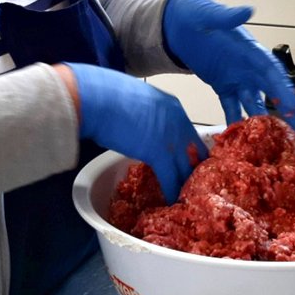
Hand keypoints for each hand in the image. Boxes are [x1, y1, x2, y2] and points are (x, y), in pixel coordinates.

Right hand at [64, 62, 207, 202]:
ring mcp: (171, 138)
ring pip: (187, 168)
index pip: (191, 134)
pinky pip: (170, 178)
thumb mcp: (139, 97)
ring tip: (185, 196)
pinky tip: (171, 201)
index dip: (190, 151)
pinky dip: (172, 192)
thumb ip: (148, 112)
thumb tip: (143, 123)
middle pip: (195, 152)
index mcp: (173, 107)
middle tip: (192, 183)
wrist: (98, 98)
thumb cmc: (108, 93)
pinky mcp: (158, 154)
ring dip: (185, 183)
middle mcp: (178, 122)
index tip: (188, 161)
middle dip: (194, 168)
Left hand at [162, 0, 294, 135]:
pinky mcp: (222, 87)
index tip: (294, 108)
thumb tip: (247, 10)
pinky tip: (241, 140)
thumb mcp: (208, 14)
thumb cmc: (195, 15)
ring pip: (256, 104)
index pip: (272, 72)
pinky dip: (235, 123)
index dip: (284, 90)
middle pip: (273, 93)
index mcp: (250, 50)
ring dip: (266, 123)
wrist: (177, 24)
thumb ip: (226, 16)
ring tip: (278, 143)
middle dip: (289, 113)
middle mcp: (248, 67)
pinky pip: (231, 108)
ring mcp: (237, 79)